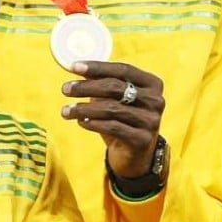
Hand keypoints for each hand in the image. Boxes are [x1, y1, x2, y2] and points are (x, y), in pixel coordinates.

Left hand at [61, 60, 164, 177]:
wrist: (136, 154)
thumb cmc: (123, 118)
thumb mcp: (115, 98)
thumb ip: (101, 82)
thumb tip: (76, 68)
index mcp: (152, 83)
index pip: (123, 69)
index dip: (97, 67)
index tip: (74, 67)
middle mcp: (156, 100)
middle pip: (115, 87)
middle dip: (86, 87)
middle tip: (65, 89)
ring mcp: (151, 121)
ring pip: (111, 109)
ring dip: (84, 108)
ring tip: (66, 110)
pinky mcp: (142, 140)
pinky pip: (113, 127)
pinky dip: (93, 123)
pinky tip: (80, 122)